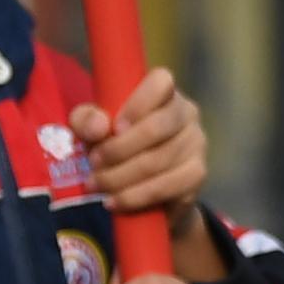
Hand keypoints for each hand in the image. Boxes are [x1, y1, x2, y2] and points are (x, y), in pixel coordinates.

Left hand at [72, 70, 208, 226]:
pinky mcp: (197, 175)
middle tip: (92, 164)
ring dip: (120, 177)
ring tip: (95, 185)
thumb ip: (86, 120)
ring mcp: (196, 144)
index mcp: (164, 93)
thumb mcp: (93, 129)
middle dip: (118, 149)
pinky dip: (135, 197)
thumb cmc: (118, 146)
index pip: (161, 82)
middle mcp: (187, 114)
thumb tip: (99, 127)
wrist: (146, 189)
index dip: (137, 103)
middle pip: (157, 126)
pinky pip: (166, 186)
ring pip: (158, 161)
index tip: (113, 127)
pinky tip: (113, 202)